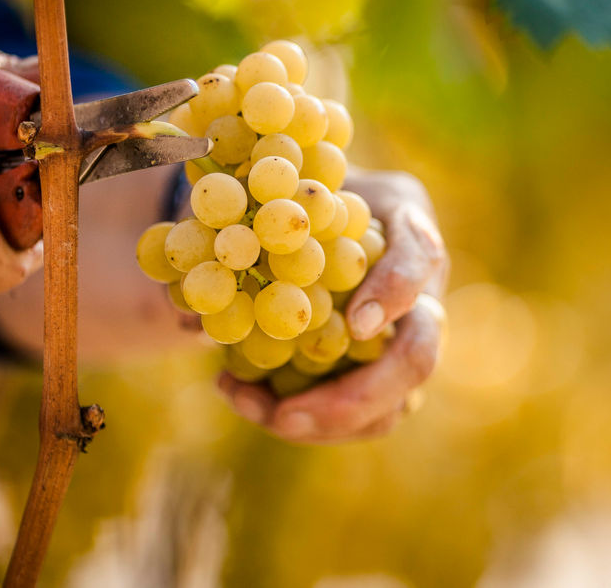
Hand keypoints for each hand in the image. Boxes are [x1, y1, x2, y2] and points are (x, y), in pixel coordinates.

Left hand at [219, 170, 448, 443]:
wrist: (311, 218)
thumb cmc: (295, 197)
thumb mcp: (275, 189)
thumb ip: (246, 226)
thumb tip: (186, 305)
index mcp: (408, 228)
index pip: (419, 258)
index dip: (393, 293)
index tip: (354, 323)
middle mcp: (423, 292)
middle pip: (417, 356)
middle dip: (356, 396)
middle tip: (286, 415)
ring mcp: (409, 343)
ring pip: (392, 405)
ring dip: (321, 421)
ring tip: (251, 408)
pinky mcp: (386, 380)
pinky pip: (359, 420)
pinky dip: (304, 421)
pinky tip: (245, 398)